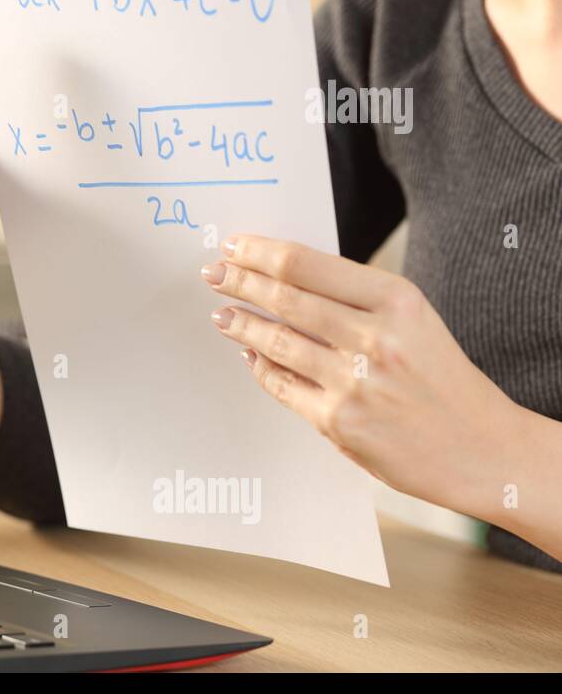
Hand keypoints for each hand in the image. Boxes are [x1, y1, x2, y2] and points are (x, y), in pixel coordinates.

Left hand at [201, 235, 524, 516]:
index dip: (260, 252)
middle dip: (239, 281)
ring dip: (240, 324)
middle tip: (212, 273)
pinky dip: (260, 367)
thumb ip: (354, 300)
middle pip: (285, 298)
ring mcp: (353, 382)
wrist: (480, 447)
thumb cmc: (441, 378)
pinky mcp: (338, 421)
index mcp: (396, 301)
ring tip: (222, 314)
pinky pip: (282, 385)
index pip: (307, 264)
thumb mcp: (411, 320)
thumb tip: (284, 278)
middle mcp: (374, 337)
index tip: (235, 245)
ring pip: (276, 342)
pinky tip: (251, 355)